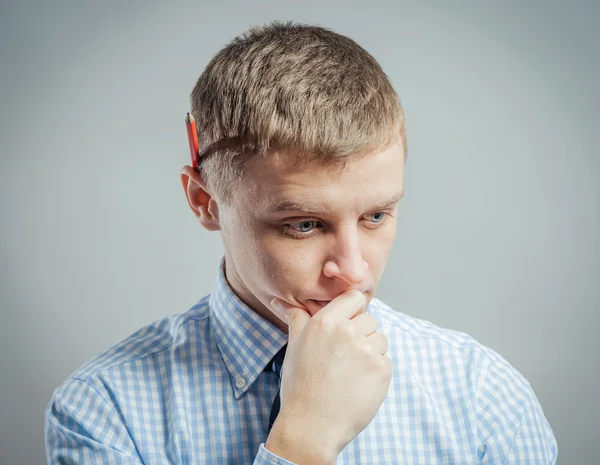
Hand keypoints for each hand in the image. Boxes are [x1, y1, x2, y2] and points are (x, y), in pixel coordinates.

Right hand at [268, 290, 392, 459]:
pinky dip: (376, 371)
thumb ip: (297, 319)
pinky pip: (385, 360)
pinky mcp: (382, 370)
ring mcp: (367, 351)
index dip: (353, 310)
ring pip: (380, 340)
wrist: (311, 425)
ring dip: (370, 352)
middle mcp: (347, 332)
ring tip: (350, 372)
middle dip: (361, 334)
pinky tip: (358, 384)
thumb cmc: (300, 385)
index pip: (354, 297)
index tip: (347, 325)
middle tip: (344, 357)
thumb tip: (282, 301)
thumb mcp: (295, 346)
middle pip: (369, 319)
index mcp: (325, 322)